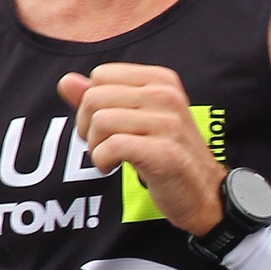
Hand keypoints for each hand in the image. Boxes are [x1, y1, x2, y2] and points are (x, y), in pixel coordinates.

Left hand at [60, 66, 223, 236]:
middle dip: (87, 126)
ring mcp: (168, 123)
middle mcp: (167, 96)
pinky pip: (111, 147)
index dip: (90, 102)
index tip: (103, 126)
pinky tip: (113, 167)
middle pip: (95, 98)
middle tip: (101, 145)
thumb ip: (100, 98)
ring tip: (110, 158)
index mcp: (161, 80)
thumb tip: (65, 81)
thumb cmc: (166, 154)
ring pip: (100, 122)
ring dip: (94, 147)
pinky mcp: (164, 152)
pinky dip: (102, 161)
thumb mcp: (134, 119)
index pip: (100, 76)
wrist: (204, 193)